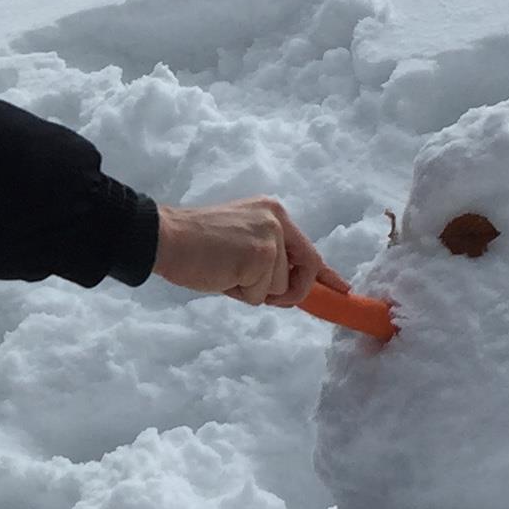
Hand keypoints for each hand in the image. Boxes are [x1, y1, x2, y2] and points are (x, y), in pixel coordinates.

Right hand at [151, 196, 339, 309]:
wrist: (166, 238)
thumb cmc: (195, 245)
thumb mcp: (241, 243)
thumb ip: (268, 259)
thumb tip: (289, 291)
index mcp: (273, 213)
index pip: (307, 249)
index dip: (326, 274)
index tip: (342, 289)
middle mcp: (277, 220)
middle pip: (301, 274)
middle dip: (284, 292)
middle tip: (248, 286)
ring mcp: (271, 237)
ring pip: (279, 289)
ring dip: (251, 291)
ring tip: (224, 271)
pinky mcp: (261, 255)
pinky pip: (261, 295)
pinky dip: (239, 294)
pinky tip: (221, 275)